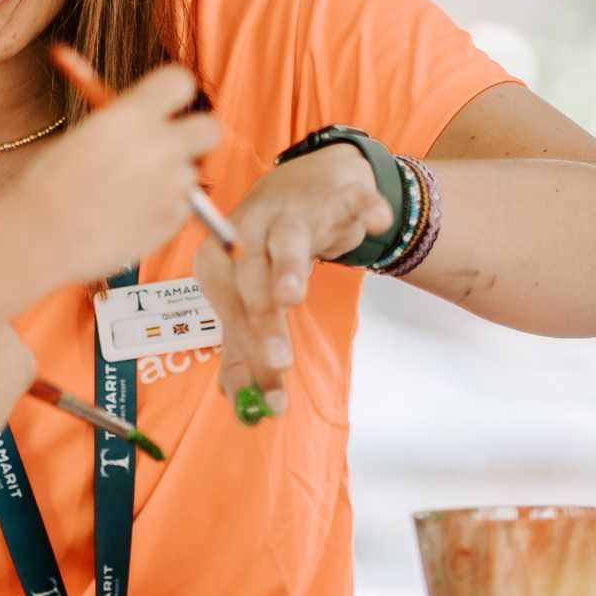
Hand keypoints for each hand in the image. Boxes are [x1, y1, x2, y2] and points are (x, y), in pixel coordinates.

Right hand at [16, 66, 221, 281]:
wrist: (39, 237)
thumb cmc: (48, 184)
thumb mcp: (82, 135)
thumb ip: (121, 123)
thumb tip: (142, 113)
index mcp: (131, 114)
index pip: (180, 81)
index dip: (170, 93)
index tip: (160, 105)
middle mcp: (160, 145)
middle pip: (209, 127)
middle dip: (194, 134)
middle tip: (171, 145)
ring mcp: (170, 186)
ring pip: (191, 173)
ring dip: (169, 179)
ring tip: (124, 195)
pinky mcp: (172, 221)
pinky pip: (182, 208)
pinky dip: (162, 210)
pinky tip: (126, 217)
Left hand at [190, 145, 390, 420]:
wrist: (302, 191)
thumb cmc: (267, 253)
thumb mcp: (251, 299)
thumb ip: (245, 351)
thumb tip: (244, 404)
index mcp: (219, 258)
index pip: (227, 304)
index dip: (246, 346)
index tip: (270, 389)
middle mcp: (248, 230)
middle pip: (249, 276)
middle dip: (262, 318)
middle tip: (278, 359)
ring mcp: (291, 210)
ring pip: (286, 239)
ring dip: (287, 267)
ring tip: (292, 297)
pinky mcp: (333, 197)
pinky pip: (349, 201)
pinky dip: (363, 209)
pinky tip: (376, 222)